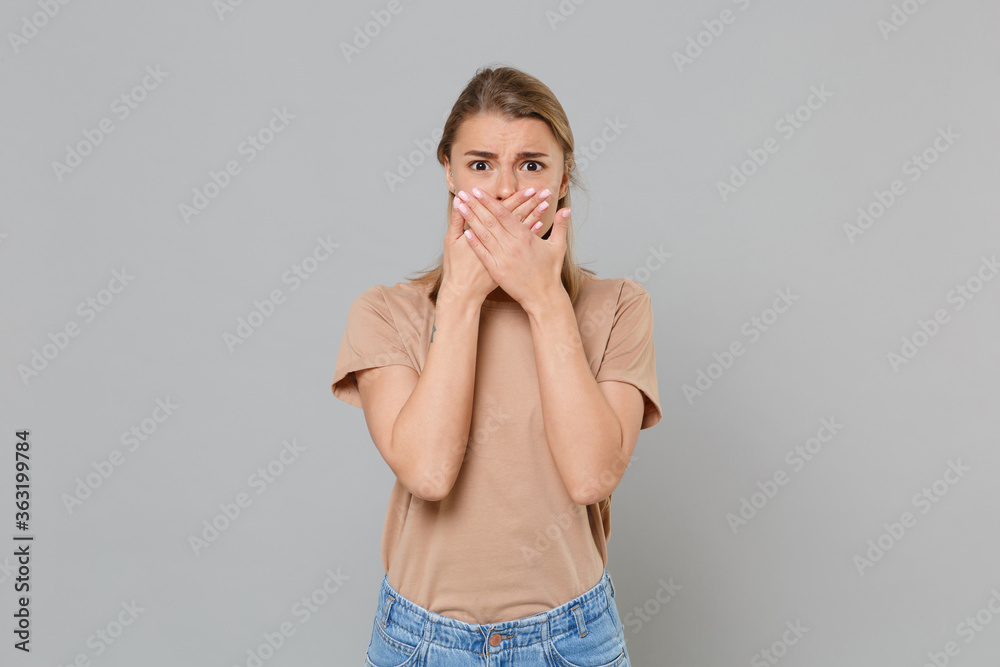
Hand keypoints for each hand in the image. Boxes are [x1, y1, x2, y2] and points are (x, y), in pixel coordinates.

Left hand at [457, 187, 569, 311]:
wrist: (544, 297)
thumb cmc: (550, 272)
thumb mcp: (558, 246)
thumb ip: (561, 226)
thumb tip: (567, 209)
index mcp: (525, 237)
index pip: (504, 213)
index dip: (490, 201)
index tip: (479, 191)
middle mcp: (513, 245)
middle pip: (490, 220)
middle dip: (476, 205)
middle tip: (464, 193)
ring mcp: (504, 258)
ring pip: (484, 234)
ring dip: (471, 219)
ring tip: (460, 207)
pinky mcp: (497, 271)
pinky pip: (483, 254)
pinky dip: (474, 242)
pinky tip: (465, 232)